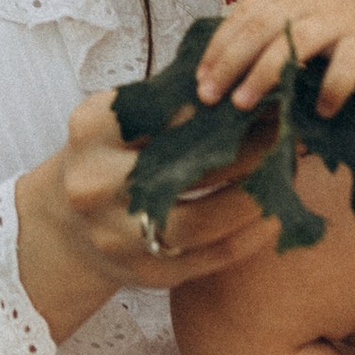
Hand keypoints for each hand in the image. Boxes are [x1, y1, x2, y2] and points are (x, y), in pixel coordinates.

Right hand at [13, 89, 274, 338]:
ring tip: (286, 172)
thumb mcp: (118, 122)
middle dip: (244, 150)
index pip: (155, 112)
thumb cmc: (109, 158)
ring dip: (254, 197)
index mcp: (89, 134)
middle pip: (183, 168)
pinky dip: (252, 234)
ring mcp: (118, 237)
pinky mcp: (149, 273)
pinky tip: (276, 211)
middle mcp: (95, 186)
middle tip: (284, 132)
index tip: (250, 95)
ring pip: (202, 221)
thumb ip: (166, 102)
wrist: (68, 229)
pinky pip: (213, 255)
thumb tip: (242, 80)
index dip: (208, 105)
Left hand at [195, 0, 354, 122]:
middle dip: (230, 63)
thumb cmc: (335, 11)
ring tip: (244, 104)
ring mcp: (338, 21)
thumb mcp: (298, 8)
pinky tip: (320, 112)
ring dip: (265, 73)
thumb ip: (269, 31)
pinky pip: (346, 65)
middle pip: (261, 28)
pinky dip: (331, 88)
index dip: (218, 48)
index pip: (243, 17)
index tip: (200, 79)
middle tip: (210, 97)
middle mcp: (307, 3)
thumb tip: (227, 76)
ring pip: (296, 41)